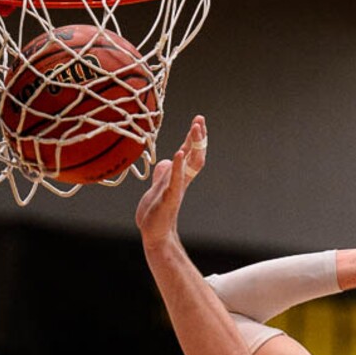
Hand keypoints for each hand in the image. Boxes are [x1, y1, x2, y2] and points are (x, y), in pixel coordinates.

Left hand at [136, 115, 206, 248]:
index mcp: (179, 178)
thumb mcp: (157, 188)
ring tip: (195, 128)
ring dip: (192, 145)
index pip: (190, 153)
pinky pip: (176, 180)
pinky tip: (179, 153)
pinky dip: (178, 166)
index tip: (198, 121)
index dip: (194, 137)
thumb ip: (163, 174)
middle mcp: (181, 181)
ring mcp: (176, 188)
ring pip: (189, 164)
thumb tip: (166, 161)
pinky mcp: (169, 198)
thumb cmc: (155, 214)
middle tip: (200, 119)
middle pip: (194, 154)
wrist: (155, 235)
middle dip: (197, 136)